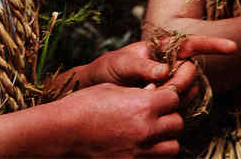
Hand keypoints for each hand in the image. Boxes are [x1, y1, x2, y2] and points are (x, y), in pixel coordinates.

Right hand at [59, 82, 183, 156]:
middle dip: (169, 116)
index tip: (158, 95)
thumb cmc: (84, 105)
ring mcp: (140, 152)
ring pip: (173, 147)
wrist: (63, 132)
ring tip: (152, 133)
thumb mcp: (113, 89)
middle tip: (156, 114)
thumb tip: (155, 94)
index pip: (174, 98)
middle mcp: (146, 130)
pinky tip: (141, 146)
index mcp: (143, 105)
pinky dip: (154, 153)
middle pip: (177, 123)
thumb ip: (139, 93)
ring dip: (165, 138)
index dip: (167, 95)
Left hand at [85, 36, 234, 93]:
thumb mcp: (121, 64)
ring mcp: (170, 83)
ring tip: (145, 94)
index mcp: (161, 49)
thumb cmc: (107, 70)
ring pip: (188, 91)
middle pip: (192, 72)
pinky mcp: (166, 100)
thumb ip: (142, 66)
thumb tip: (164, 71)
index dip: (212, 45)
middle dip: (181, 82)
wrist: (95, 89)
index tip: (232, 47)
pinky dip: (171, 108)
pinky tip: (153, 106)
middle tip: (152, 88)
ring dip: (174, 96)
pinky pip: (180, 105)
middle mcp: (170, 64)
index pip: (191, 44)